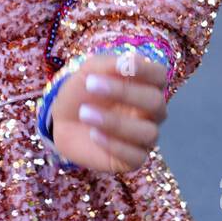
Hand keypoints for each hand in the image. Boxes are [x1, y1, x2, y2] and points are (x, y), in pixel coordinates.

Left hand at [48, 51, 169, 174]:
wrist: (61, 122)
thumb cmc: (81, 93)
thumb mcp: (89, 71)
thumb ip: (109, 64)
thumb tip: (130, 61)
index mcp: (145, 86)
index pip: (159, 75)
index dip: (146, 70)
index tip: (122, 66)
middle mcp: (150, 112)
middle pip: (156, 102)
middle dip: (125, 93)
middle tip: (90, 85)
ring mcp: (144, 136)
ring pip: (149, 133)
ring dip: (115, 122)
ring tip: (85, 114)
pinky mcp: (133, 159)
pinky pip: (137, 157)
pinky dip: (115, 145)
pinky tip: (93, 135)